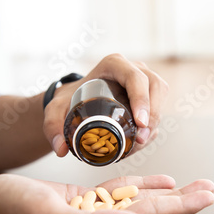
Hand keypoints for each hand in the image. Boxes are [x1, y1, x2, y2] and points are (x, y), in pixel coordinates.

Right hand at [0, 174, 213, 213]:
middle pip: (153, 212)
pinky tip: (159, 183)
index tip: (206, 197)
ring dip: (169, 193)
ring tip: (193, 186)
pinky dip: (142, 186)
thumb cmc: (14, 211)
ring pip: (141, 203)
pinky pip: (121, 194)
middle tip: (209, 189)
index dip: (181, 206)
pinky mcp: (86, 203)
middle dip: (184, 201)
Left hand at [43, 53, 168, 156]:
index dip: (142, 99)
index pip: (135, 78)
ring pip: (161, 95)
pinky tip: (140, 141)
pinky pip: (158, 107)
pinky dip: (153, 126)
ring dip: (155, 120)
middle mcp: (133, 69)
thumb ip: (51, 125)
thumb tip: (62, 149)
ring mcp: (144, 81)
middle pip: (155, 86)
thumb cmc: (69, 99)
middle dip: (153, 113)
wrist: (76, 101)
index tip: (139, 123)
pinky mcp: (149, 95)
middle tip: (142, 137)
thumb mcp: (56, 109)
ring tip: (141, 141)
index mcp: (114, 64)